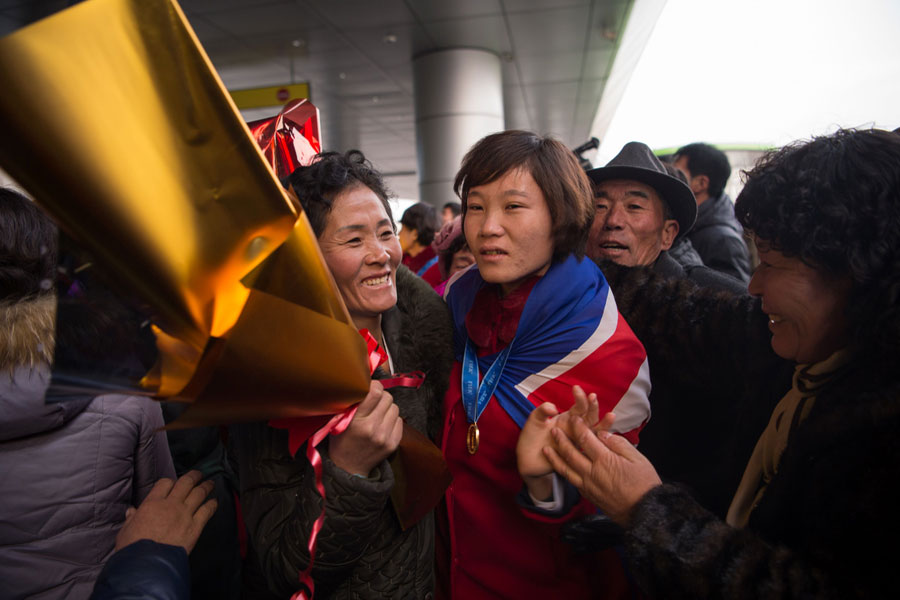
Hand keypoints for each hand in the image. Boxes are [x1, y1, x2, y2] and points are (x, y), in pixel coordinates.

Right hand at [115, 470, 216, 553]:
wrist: (147, 565)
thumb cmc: (133, 549)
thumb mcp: (126, 531)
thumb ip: (131, 519)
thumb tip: (131, 512)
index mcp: (152, 503)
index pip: (165, 483)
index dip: (171, 482)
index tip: (174, 484)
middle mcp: (171, 505)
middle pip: (186, 483)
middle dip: (194, 476)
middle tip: (199, 474)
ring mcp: (184, 515)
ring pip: (199, 493)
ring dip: (206, 486)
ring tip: (210, 483)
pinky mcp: (195, 527)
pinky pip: (207, 511)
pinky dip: (212, 505)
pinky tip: (214, 502)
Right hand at [329, 379, 402, 476]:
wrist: (348, 469)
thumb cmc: (341, 442)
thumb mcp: (338, 422)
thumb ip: (351, 404)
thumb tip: (365, 384)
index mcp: (357, 422)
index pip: (375, 392)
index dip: (375, 386)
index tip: (370, 387)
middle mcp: (373, 428)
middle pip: (387, 398)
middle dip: (381, 397)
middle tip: (373, 402)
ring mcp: (384, 437)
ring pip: (395, 408)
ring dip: (387, 408)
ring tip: (377, 414)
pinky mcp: (393, 444)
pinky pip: (399, 421)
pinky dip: (392, 419)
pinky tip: (382, 424)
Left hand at [516, 386, 600, 499]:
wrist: (527, 460)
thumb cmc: (532, 438)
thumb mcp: (534, 420)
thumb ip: (542, 411)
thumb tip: (553, 407)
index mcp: (567, 419)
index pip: (578, 407)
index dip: (579, 398)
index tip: (577, 388)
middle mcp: (575, 430)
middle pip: (590, 418)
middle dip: (593, 407)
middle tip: (593, 397)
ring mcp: (577, 443)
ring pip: (595, 434)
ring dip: (604, 425)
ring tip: (611, 415)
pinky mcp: (576, 456)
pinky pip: (589, 451)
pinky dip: (598, 443)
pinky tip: (604, 435)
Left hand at [544, 416, 660, 524]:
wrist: (644, 513)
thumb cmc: (644, 484)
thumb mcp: (637, 458)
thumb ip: (618, 444)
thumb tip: (602, 434)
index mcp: (604, 460)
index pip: (585, 439)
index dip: (577, 427)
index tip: (573, 418)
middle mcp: (591, 473)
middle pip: (570, 453)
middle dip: (560, 440)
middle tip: (554, 430)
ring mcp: (588, 486)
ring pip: (566, 469)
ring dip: (555, 458)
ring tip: (546, 450)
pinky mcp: (588, 496)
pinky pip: (572, 481)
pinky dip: (564, 473)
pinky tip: (561, 468)